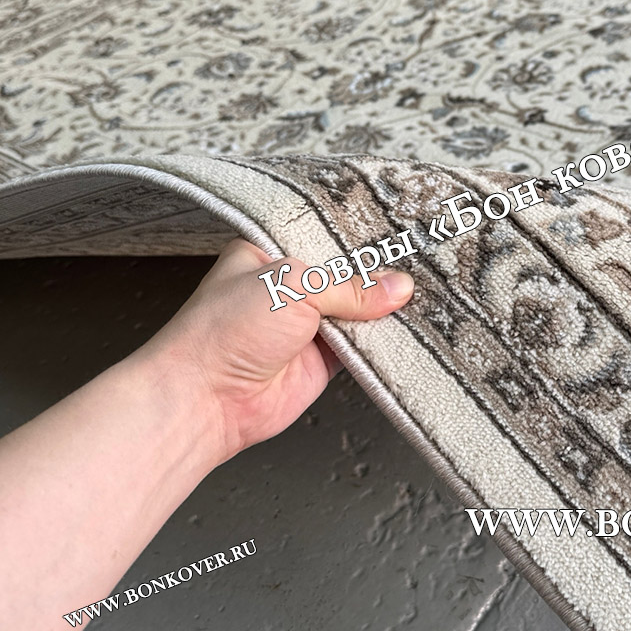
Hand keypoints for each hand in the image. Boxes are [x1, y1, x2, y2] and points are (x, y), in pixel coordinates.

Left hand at [130, 238, 413, 466]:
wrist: (205, 399)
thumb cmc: (226, 330)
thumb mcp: (293, 286)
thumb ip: (349, 287)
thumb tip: (400, 287)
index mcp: (270, 252)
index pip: (325, 236)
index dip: (360, 236)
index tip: (400, 230)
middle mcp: (289, 288)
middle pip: (347, 275)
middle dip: (379, 273)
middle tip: (421, 259)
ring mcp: (306, 325)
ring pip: (358, 312)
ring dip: (384, 310)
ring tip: (425, 292)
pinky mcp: (322, 361)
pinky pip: (362, 348)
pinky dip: (382, 343)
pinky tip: (410, 328)